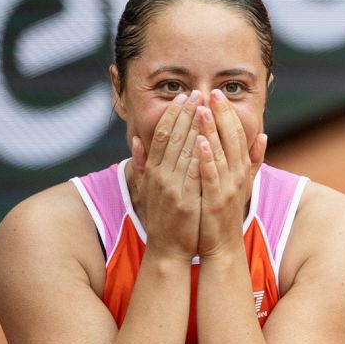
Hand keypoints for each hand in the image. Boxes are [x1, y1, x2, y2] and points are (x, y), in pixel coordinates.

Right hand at [129, 91, 204, 260]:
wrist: (168, 251)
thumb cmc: (162, 219)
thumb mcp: (147, 189)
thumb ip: (142, 165)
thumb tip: (136, 141)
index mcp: (152, 171)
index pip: (161, 135)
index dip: (171, 114)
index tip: (183, 98)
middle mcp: (159, 177)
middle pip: (173, 137)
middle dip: (186, 113)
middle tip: (197, 92)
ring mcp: (171, 189)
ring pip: (184, 150)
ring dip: (195, 126)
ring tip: (206, 105)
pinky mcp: (185, 202)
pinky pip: (194, 172)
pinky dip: (201, 154)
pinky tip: (208, 137)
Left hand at [195, 89, 266, 259]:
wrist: (220, 247)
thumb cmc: (224, 213)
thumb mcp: (241, 183)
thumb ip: (252, 159)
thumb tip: (264, 136)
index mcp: (241, 169)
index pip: (237, 134)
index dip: (228, 113)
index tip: (217, 94)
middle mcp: (238, 176)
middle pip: (231, 139)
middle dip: (221, 114)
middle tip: (210, 92)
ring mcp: (227, 189)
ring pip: (220, 154)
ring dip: (212, 131)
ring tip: (202, 109)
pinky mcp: (215, 202)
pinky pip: (211, 176)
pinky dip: (206, 159)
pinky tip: (199, 142)